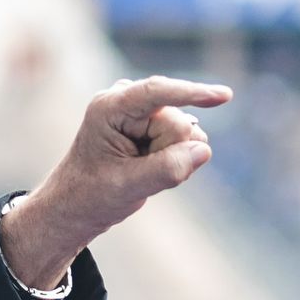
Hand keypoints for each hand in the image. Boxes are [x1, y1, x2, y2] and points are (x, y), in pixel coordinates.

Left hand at [0, 76, 235, 289]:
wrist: (75, 206)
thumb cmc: (90, 195)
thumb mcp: (126, 186)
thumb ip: (166, 169)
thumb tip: (204, 150)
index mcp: (110, 108)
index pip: (157, 93)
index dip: (192, 93)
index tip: (224, 97)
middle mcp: (126, 101)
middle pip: (179, 124)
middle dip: (169, 152)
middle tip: (136, 173)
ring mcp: (141, 112)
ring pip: (187, 135)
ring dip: (171, 159)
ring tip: (139, 172)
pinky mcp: (152, 124)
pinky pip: (185, 141)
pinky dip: (173, 160)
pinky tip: (147, 167)